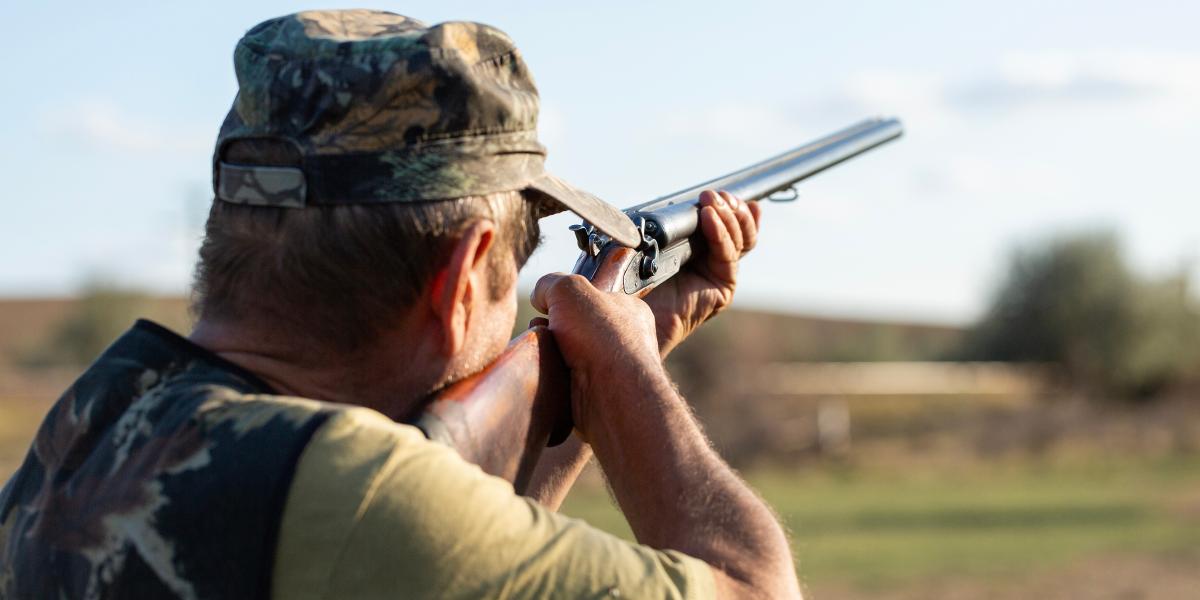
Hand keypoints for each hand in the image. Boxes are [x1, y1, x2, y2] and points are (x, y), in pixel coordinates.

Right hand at [530, 273, 671, 438]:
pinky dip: (553, 374)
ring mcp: (611, 369)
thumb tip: (540, 295)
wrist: (611, 394)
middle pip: (578, 325)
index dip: (569, 297)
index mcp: (629, 309)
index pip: (594, 297)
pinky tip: (550, 370)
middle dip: (554, 324)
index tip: (552, 301)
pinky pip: (566, 378)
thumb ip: (551, 283)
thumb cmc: (603, 338)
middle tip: (547, 326)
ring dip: (550, 349)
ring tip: (547, 349)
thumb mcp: (571, 289)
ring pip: (569, 353)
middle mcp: (624, 339)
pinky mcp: (596, 393)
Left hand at [643, 189, 760, 355]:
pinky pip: (728, 254)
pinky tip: (709, 217)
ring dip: (727, 216)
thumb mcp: (647, 243)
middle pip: (740, 229)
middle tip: (713, 195)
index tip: (720, 192)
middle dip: (731, 207)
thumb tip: (673, 203)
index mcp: (697, 249)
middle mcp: (712, 262)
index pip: (725, 224)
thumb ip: (665, 225)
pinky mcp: (723, 287)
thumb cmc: (630, 281)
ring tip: (710, 202)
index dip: (729, 206)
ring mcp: (720, 274)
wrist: (629, 315)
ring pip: (740, 239)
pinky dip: (720, 233)